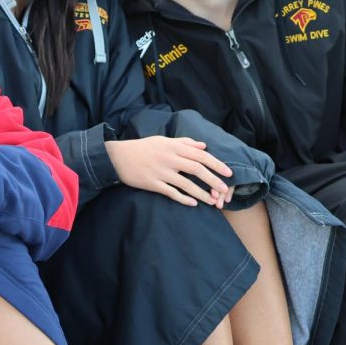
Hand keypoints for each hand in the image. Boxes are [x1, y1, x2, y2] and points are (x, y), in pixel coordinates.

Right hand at [106, 136, 232, 206]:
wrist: (117, 157)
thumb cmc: (142, 147)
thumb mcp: (162, 140)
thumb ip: (183, 142)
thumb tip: (203, 146)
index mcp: (173, 146)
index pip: (200, 155)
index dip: (216, 164)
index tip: (228, 173)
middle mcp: (169, 158)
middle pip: (197, 169)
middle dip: (213, 180)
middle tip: (225, 190)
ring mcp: (160, 172)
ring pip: (186, 184)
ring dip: (201, 193)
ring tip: (212, 201)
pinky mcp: (152, 183)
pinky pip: (171, 193)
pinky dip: (183, 199)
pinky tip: (192, 204)